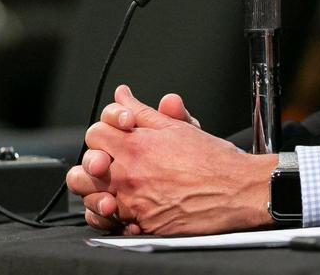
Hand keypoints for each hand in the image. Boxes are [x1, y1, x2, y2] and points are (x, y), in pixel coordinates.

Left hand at [67, 85, 277, 234]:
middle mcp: (129, 175)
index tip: (120, 133)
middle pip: (83, 168)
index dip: (106, 129)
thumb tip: (123, 94)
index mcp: (137, 147)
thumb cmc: (214, 160)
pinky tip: (122, 207)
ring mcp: (132, 203)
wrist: (235, 190)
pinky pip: (107, 223)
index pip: (96, 132)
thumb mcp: (179, 127)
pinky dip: (109, 216)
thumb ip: (144, 111)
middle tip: (110, 162)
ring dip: (97, 190)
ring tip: (112, 186)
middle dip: (94, 162)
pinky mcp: (140, 225)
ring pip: (90, 198)